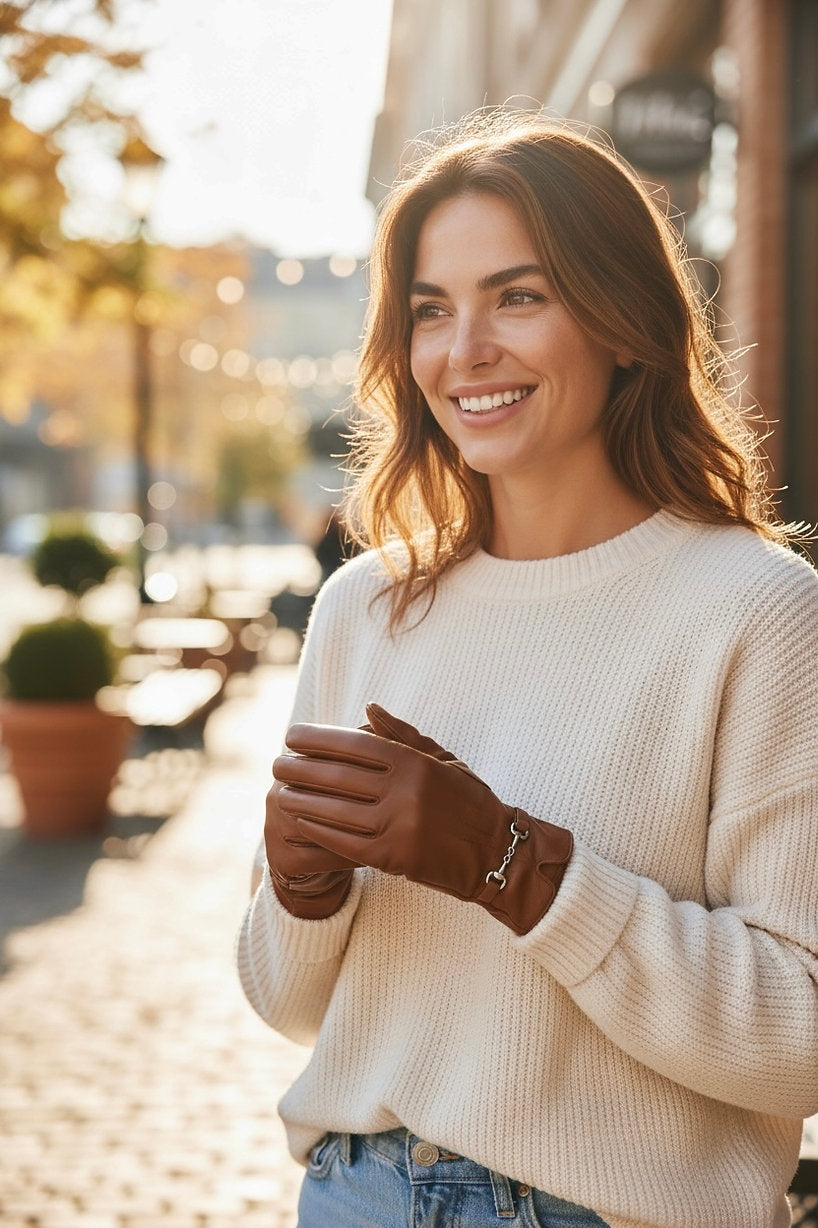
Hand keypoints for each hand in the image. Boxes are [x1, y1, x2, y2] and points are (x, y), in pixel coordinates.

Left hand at [273, 704, 572, 934]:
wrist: (494, 853)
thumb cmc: (468, 800)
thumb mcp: (442, 759)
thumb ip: (403, 735)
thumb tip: (367, 710)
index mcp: (414, 762)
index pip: (353, 744)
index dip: (317, 738)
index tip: (292, 735)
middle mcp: (404, 791)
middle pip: (337, 776)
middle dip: (300, 768)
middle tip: (276, 763)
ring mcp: (397, 826)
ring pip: (334, 810)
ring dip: (301, 799)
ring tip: (280, 791)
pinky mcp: (392, 857)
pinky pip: (343, 841)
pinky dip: (317, 829)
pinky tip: (300, 820)